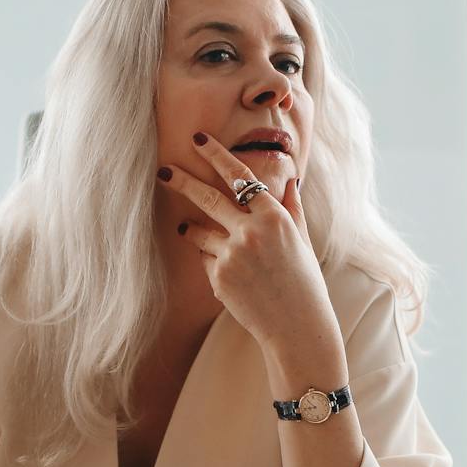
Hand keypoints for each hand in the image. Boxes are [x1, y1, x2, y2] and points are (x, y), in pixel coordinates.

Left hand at [157, 133, 337, 350]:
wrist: (297, 325)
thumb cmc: (303, 281)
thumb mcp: (302, 240)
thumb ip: (291, 208)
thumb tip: (291, 180)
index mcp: (274, 217)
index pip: (240, 176)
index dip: (216, 155)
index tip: (198, 140)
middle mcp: (251, 232)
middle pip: (207, 197)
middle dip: (182, 181)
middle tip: (163, 170)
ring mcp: (232, 255)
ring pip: (198, 231)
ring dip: (190, 227)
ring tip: (186, 227)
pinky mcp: (218, 277)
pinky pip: (205, 259)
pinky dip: (211, 260)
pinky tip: (231, 275)